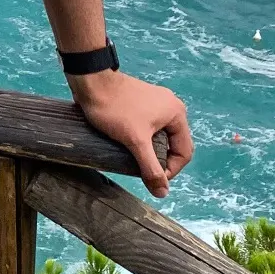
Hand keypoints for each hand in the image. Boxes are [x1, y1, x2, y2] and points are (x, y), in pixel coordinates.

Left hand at [68, 71, 194, 197]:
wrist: (90, 80)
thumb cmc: (114, 108)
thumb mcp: (135, 141)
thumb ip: (151, 168)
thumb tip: (162, 192)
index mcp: (177, 113)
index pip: (184, 152)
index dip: (171, 170)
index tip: (153, 180)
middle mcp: (170, 106)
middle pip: (173, 144)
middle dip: (159, 160)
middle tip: (142, 171)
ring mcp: (155, 103)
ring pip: (159, 137)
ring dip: (149, 151)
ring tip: (133, 159)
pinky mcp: (140, 103)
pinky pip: (148, 128)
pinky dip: (141, 140)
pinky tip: (128, 146)